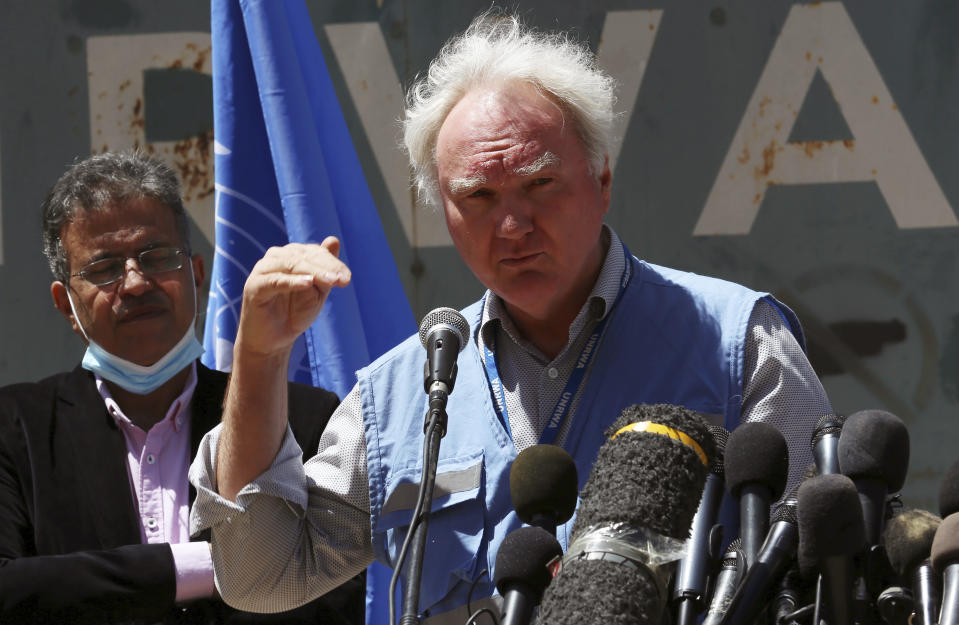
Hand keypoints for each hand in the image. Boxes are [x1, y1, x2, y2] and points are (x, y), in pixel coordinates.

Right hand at [235, 237, 350, 360]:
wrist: (273, 341)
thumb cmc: (295, 313)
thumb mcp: (317, 291)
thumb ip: (325, 268)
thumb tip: (333, 239)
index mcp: (292, 255)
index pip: (315, 253)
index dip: (332, 264)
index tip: (347, 279)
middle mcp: (276, 257)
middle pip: (305, 257)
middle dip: (326, 268)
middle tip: (343, 280)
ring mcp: (263, 270)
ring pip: (291, 265)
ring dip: (313, 272)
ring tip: (330, 281)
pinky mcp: (254, 286)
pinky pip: (275, 280)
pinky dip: (292, 281)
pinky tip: (308, 284)